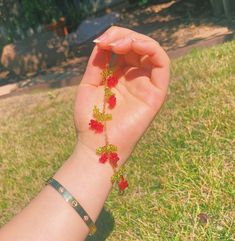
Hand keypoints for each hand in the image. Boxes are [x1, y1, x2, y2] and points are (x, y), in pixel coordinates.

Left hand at [74, 26, 169, 163]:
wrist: (97, 144)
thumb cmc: (91, 119)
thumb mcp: (89, 84)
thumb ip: (98, 63)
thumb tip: (103, 41)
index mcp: (119, 76)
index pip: (124, 49)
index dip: (115, 38)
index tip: (99, 41)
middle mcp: (134, 78)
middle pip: (139, 47)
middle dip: (124, 37)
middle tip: (109, 41)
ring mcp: (146, 86)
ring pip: (152, 52)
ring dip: (137, 40)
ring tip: (119, 44)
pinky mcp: (156, 94)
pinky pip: (163, 66)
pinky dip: (152, 50)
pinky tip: (135, 46)